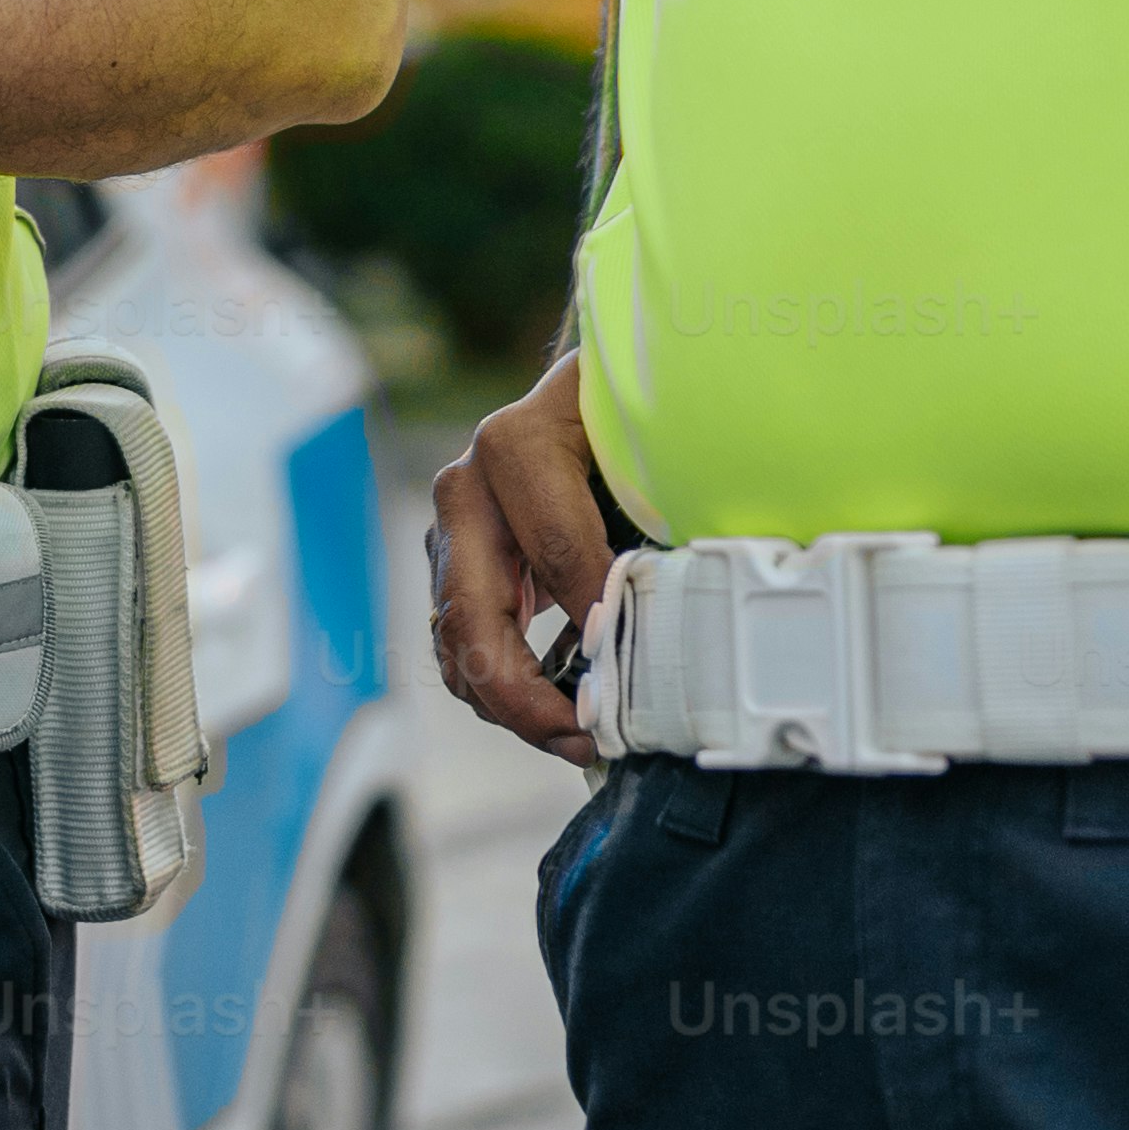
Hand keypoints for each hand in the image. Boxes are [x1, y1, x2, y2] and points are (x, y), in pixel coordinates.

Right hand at [426, 350, 619, 761]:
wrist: (584, 389)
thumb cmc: (627, 414)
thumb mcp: (648, 442)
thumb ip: (659, 508)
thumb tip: (678, 604)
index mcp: (513, 448)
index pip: (555, 552)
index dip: (596, 620)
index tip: (634, 674)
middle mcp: (464, 491)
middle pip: (473, 616)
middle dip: (523, 697)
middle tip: (586, 740)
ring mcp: (450, 532)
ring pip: (455, 643)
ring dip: (511, 706)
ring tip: (580, 739)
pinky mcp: (454, 568)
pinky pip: (463, 646)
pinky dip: (505, 689)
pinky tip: (564, 710)